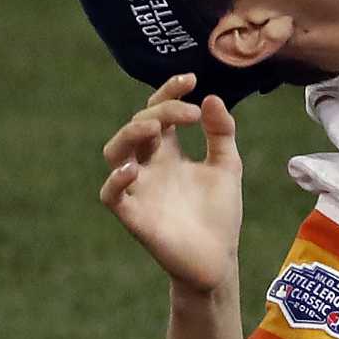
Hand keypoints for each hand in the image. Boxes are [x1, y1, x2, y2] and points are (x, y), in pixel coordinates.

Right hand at [99, 74, 243, 293]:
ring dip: (129, 134)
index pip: (158, 112)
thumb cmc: (219, 213)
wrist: (219, 259)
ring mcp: (139, 189)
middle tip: (190, 113)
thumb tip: (211, 98)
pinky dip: (116, 180)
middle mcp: (150, 166)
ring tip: (154, 128)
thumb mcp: (227, 165)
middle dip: (160, 111)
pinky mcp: (134, 216)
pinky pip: (111, 195)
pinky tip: (134, 169)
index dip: (168, 92)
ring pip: (114, 153)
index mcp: (169, 152)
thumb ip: (221, 133)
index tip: (191, 80)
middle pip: (138, 126)